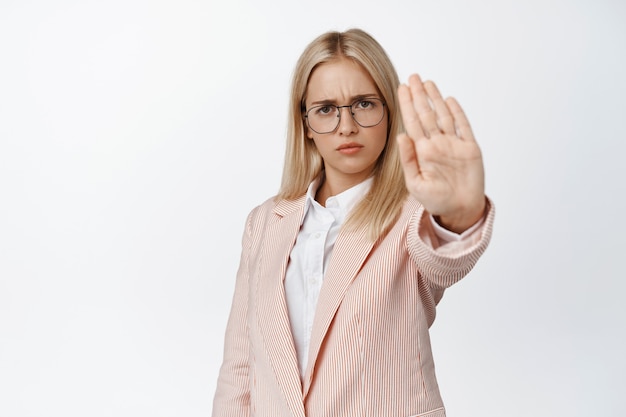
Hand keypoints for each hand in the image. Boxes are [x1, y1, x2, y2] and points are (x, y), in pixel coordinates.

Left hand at [397, 74, 485, 232]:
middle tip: (412, 77)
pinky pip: (463, 126)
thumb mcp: (415, 183)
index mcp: (422, 151)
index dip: (407, 105)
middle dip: (418, 95)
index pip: (412, 122)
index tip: (401, 88)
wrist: (460, 211)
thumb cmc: (435, 200)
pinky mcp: (470, 148)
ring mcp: (454, 144)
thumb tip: (400, 136)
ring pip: (443, 115)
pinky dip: (457, 112)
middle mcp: (437, 144)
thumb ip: (408, 160)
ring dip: (435, 98)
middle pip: (426, 114)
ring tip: (427, 82)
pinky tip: (449, 99)